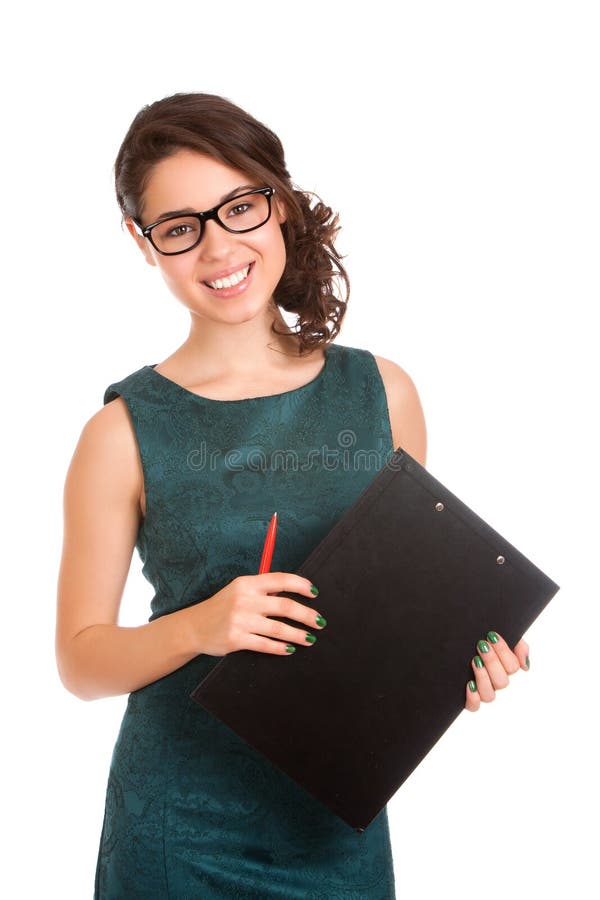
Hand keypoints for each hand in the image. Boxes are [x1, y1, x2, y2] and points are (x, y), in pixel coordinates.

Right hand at [184, 573, 325, 656]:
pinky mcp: (236, 639)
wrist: (195, 627)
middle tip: (320, 622)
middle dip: (307, 615)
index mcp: (247, 583)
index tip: (315, 593)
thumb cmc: (223, 607)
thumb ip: (263, 590)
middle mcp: (244, 600)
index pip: (281, 580)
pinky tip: (290, 649)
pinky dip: (281, 648)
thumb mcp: (240, 590)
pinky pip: (265, 645)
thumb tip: (294, 594)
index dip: (301, 585)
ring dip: (298, 635)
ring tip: (310, 639)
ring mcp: (240, 620)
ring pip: (279, 628)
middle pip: (285, 606)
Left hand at [464, 630, 529, 710]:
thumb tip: (525, 665)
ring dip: (484, 677)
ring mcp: (481, 690)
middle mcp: (494, 681)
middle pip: (502, 681)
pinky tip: (469, 684)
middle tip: (481, 645)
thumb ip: (518, 645)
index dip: (504, 652)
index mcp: (504, 667)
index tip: (491, 636)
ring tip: (475, 661)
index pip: (513, 667)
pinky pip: (474, 706)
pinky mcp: (468, 698)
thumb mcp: (500, 633)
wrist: (453, 640)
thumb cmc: (477, 638)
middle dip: (492, 661)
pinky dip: (473, 697)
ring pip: (490, 695)